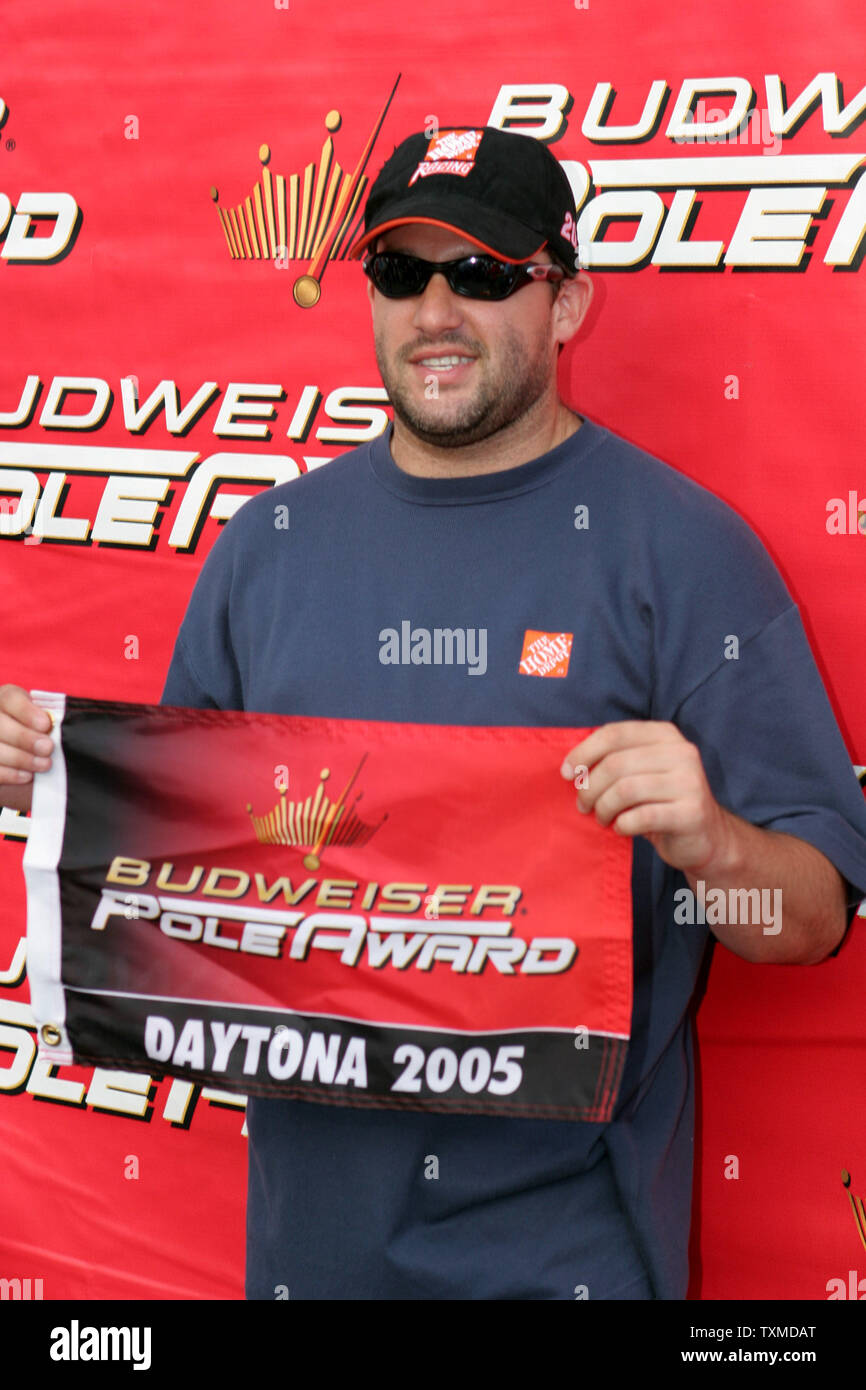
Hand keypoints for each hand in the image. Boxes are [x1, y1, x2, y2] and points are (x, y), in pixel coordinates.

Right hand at [0, 684, 53, 813]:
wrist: (17, 746)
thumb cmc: (35, 728)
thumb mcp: (38, 715)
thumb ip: (44, 718)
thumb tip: (55, 728)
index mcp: (3, 699)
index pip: (10, 699)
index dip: (27, 712)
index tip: (46, 724)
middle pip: (0, 725)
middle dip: (25, 738)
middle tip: (48, 748)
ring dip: (21, 759)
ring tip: (44, 764)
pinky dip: (11, 774)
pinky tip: (28, 775)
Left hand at [560, 720, 733, 875]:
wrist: (705, 837)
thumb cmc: (661, 802)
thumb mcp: (641, 772)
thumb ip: (615, 759)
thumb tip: (569, 766)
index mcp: (666, 735)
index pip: (615, 734)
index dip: (584, 752)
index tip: (566, 773)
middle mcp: (682, 752)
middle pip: (616, 764)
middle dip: (590, 787)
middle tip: (583, 805)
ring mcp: (690, 782)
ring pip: (625, 790)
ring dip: (603, 808)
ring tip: (601, 818)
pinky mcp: (691, 813)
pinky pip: (641, 817)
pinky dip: (622, 825)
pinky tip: (621, 828)